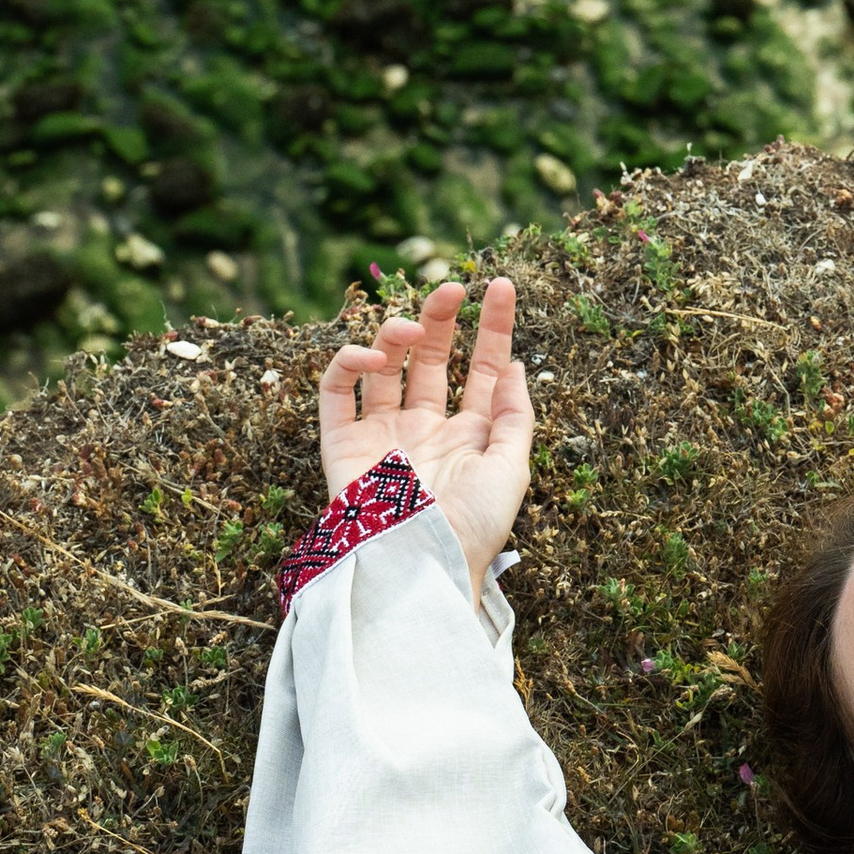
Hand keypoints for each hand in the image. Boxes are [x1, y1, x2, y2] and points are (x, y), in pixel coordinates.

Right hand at [318, 276, 534, 608]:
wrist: (419, 568)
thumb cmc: (472, 527)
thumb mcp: (512, 467)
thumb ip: (514, 414)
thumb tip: (517, 364)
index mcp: (468, 435)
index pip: (482, 368)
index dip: (493, 327)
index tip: (501, 285)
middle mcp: (425, 429)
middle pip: (433, 359)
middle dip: (442, 319)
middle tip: (452, 287)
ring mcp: (382, 434)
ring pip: (385, 367)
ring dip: (396, 336)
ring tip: (412, 330)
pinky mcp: (342, 444)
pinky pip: (336, 392)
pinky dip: (347, 363)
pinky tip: (371, 356)